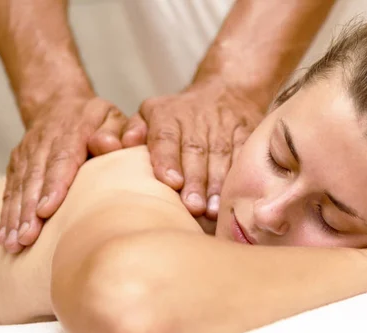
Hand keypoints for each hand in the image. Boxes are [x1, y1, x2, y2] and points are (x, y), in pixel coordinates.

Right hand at [0, 95, 128, 252]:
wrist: (60, 102)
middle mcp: (44, 142)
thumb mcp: (113, 117)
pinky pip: (10, 190)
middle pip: (35, 178)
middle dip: (29, 210)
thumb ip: (118, 131)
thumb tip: (111, 144)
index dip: (53, 185)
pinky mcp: (16, 164)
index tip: (47, 210)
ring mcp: (27, 153)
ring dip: (15, 216)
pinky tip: (4, 237)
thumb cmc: (96, 118)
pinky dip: (6, 214)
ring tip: (13, 243)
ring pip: (19, 187)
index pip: (61, 159)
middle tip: (28, 238)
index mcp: (71, 131)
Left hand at [138, 79, 263, 218]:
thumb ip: (134, 130)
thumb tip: (121, 143)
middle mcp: (196, 120)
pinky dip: (241, 176)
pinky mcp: (246, 133)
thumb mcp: (152, 112)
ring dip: (217, 184)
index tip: (171, 182)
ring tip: (213, 210)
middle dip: (195, 181)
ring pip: (221, 156)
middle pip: (195, 151)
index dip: (168, 160)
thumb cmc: (179, 114)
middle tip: (192, 206)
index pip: (165, 138)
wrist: (226, 89)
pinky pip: (244, 154)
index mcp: (168, 117)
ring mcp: (224, 126)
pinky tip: (237, 195)